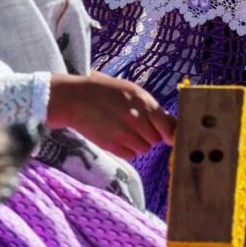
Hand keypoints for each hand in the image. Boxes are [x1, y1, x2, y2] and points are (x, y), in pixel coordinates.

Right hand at [46, 74, 174, 160]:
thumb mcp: (131, 91)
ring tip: (124, 130)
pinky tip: (117, 137)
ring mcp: (123, 134)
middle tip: (136, 126)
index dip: (170, 133)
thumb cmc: (104, 92)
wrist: (73, 98)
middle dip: (150, 135)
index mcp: (143, 102)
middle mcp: (136, 119)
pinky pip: (131, 154)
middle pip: (157, 139)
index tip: (170, 136)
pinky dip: (127, 149)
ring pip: (144, 148)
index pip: (169, 126)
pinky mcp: (111, 145)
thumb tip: (172, 125)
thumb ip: (151, 108)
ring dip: (139, 143)